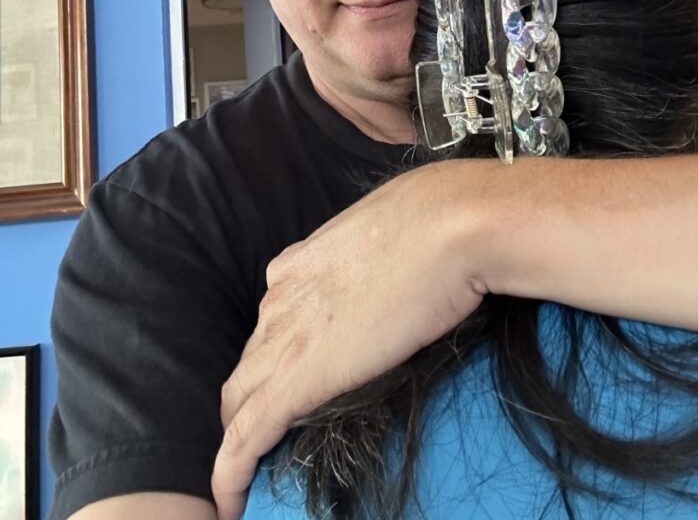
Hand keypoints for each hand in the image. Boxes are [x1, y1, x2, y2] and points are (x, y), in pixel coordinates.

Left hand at [211, 161, 485, 519]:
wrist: (451, 226)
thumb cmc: (442, 221)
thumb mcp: (396, 231)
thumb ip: (381, 253)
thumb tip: (404, 266)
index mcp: (301, 263)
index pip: (272, 319)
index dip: (275, 355)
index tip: (293, 380)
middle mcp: (281, 298)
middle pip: (248, 362)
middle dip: (251, 400)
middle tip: (271, 439)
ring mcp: (284, 338)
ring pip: (238, 400)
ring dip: (239, 437)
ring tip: (247, 476)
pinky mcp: (296, 379)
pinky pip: (247, 437)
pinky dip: (231, 473)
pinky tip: (230, 503)